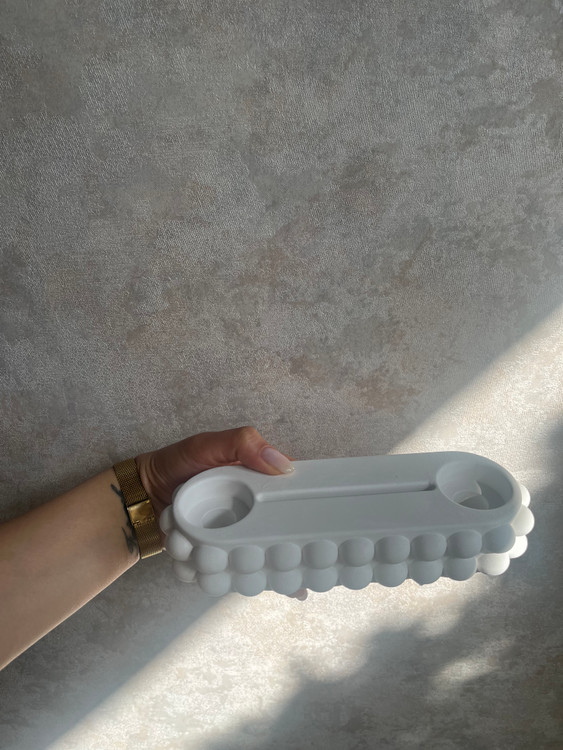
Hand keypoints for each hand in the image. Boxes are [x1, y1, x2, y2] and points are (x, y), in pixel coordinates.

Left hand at [135, 426, 307, 599]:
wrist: (140, 498)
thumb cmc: (175, 464)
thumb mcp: (207, 445)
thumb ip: (243, 444)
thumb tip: (284, 466)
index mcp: (257, 476)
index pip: (292, 486)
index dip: (310, 500)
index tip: (326, 517)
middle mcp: (252, 504)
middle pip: (286, 523)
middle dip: (302, 541)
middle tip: (315, 556)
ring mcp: (239, 530)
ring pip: (269, 547)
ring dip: (284, 563)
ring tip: (299, 580)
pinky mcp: (225, 550)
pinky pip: (245, 563)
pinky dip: (257, 575)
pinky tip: (274, 586)